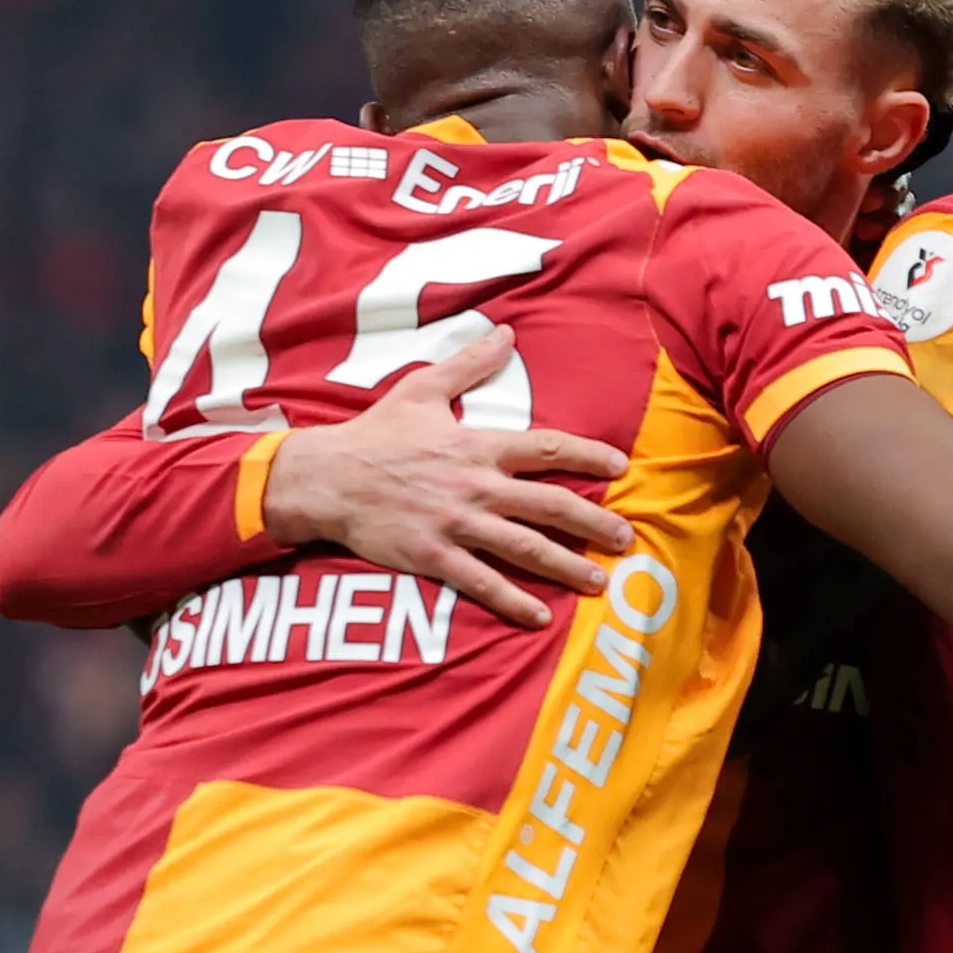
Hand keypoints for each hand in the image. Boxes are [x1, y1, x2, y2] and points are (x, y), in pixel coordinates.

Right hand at [255, 328, 633, 627]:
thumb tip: (506, 334)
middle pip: (549, 505)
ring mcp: (456, 524)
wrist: (326, 477)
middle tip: (627, 538)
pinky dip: (513, 602)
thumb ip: (469, 363)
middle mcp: (476, 486)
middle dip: (593, 523)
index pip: (546, 450)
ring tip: (599, 581)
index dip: (587, 457)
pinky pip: (482, 583)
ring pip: (524, 548)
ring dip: (566, 566)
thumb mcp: (422, 389)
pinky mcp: (434, 556)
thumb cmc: (374, 433)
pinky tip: (541, 618)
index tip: (620, 468)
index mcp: (477, 445)